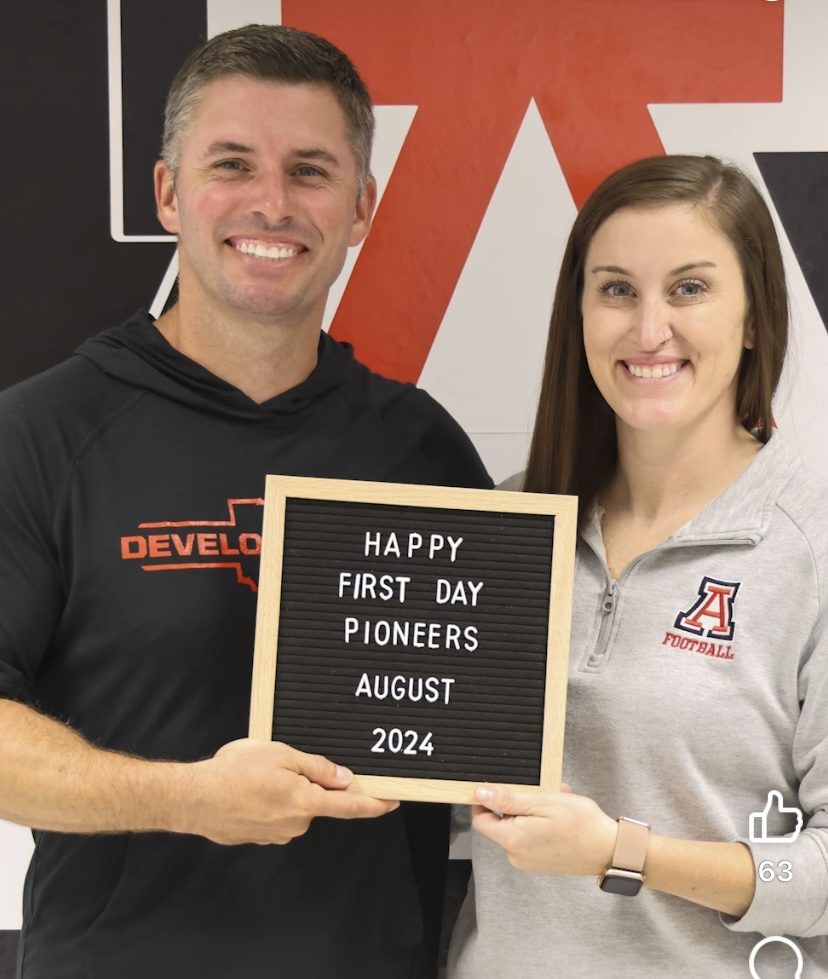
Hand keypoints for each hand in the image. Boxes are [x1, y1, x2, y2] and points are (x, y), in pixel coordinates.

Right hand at [183, 739, 397, 844]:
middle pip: (317, 802)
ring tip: (256, 775)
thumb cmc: (235, 772)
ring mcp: (277, 834)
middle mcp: (296, 824)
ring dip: (284, 792)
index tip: (393, 801)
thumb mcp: (281, 755)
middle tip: (281, 763)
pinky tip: (248, 790)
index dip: (374, 804)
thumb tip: (344, 777)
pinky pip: (274, 816)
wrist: (194, 798)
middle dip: (307, 783)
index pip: (350, 806)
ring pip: (294, 808)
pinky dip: (268, 802)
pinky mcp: (259, 837)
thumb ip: (316, 767)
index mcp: (306, 802)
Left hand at [472, 784, 616, 875]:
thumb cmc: (581, 826)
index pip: (481, 820)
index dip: (485, 801)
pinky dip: (540, 822)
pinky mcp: (540, 862)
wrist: (611, 851)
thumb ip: (508, 799)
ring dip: (533, 810)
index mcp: (513, 841)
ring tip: (557, 800)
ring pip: (519, 827)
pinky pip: (531, 837)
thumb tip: (480, 794)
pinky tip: (560, 814)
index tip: (499, 787)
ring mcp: (529, 861)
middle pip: (502, 822)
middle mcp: (517, 856)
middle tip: (542, 791)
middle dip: (519, 802)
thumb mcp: (543, 802)